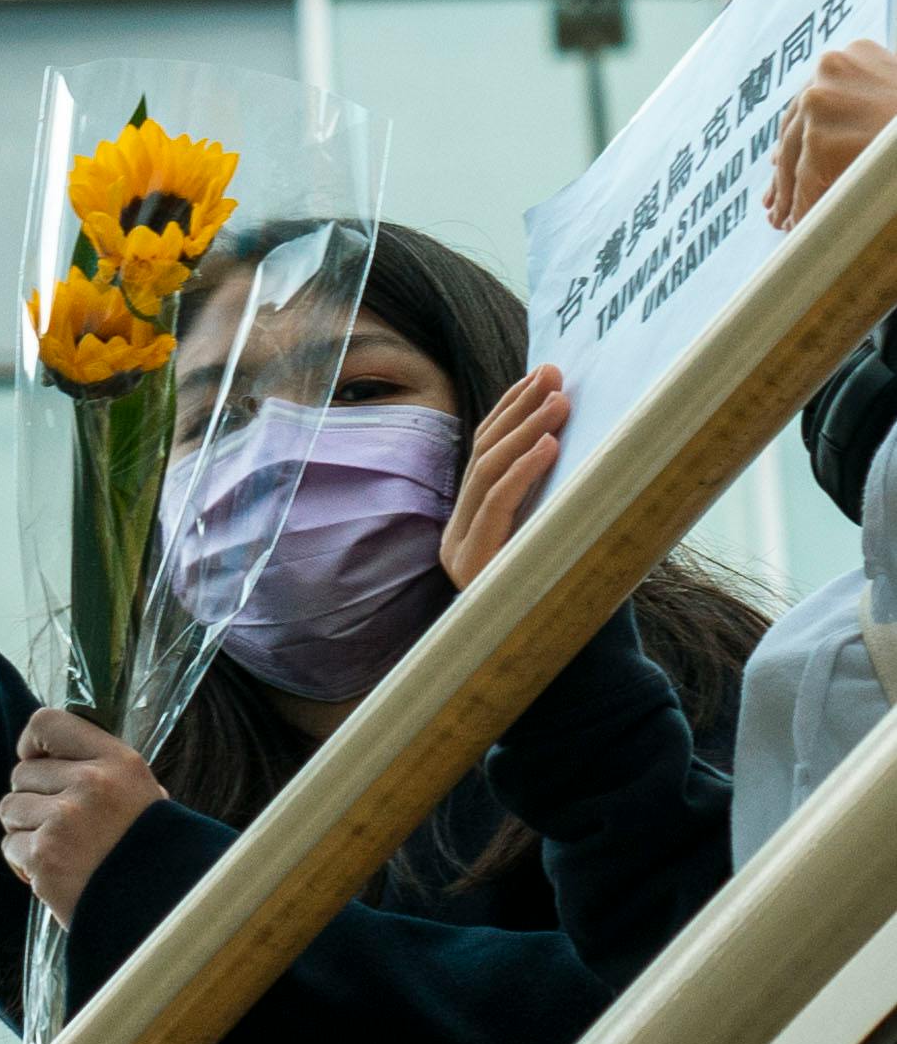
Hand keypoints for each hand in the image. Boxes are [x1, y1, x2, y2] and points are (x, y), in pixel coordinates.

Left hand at [0, 709, 163, 923]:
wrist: (166, 912)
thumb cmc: (154, 856)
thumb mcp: (144, 797)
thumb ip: (102, 774)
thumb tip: (52, 759)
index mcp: (118, 762)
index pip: (48, 723)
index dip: (33, 744)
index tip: (36, 761)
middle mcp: (90, 783)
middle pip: (22, 774)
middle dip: (33, 800)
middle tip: (62, 827)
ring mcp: (64, 820)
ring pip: (9, 809)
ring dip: (26, 831)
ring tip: (61, 851)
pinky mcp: (44, 856)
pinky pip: (10, 845)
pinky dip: (24, 862)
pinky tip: (55, 873)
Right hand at [440, 366, 566, 587]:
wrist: (570, 670)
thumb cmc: (576, 603)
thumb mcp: (564, 537)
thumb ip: (557, 499)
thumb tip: (584, 440)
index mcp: (473, 529)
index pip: (486, 457)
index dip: (510, 412)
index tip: (541, 375)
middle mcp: (458, 536)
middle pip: (482, 456)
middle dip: (518, 409)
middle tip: (553, 373)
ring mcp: (459, 551)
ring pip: (485, 473)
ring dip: (525, 430)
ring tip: (559, 400)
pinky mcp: (472, 566)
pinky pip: (495, 506)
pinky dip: (522, 470)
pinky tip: (549, 444)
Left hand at [767, 39, 896, 230]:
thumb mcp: (886, 101)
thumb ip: (850, 112)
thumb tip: (803, 147)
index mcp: (846, 58)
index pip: (807, 105)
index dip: (795, 140)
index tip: (778, 165)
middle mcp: (827, 72)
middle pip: (794, 131)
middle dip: (785, 171)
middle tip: (775, 204)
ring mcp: (820, 103)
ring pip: (795, 159)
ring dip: (790, 195)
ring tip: (786, 221)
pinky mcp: (821, 139)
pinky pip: (805, 182)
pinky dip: (803, 207)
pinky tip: (800, 226)